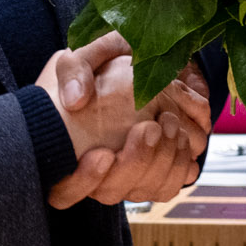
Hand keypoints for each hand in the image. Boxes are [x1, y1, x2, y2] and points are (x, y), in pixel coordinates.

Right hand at [37, 38, 211, 208]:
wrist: (147, 59)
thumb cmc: (108, 61)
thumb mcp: (86, 53)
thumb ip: (74, 69)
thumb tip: (75, 100)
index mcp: (67, 147)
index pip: (65, 191)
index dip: (83, 181)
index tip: (103, 154)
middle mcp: (96, 171)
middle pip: (110, 192)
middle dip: (135, 163)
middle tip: (149, 128)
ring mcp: (126, 175)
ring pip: (141, 191)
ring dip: (160, 162)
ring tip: (168, 124)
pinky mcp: (155, 174)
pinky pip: (167, 187)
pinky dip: (179, 167)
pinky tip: (181, 137)